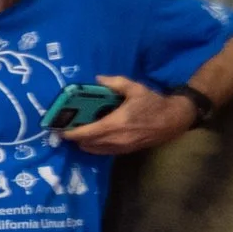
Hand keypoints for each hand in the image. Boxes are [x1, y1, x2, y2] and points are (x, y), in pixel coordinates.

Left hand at [61, 76, 196, 155]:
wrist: (174, 120)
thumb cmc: (154, 104)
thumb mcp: (136, 88)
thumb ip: (115, 82)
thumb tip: (98, 79)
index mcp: (115, 124)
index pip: (86, 133)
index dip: (70, 133)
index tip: (58, 129)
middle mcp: (115, 139)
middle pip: (86, 143)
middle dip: (74, 137)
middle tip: (68, 127)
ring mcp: (120, 147)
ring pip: (93, 149)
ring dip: (84, 142)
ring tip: (79, 131)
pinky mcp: (125, 151)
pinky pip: (103, 151)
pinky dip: (94, 146)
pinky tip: (94, 136)